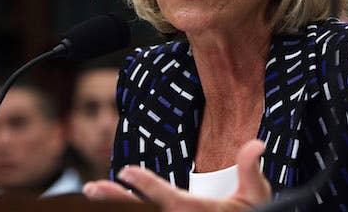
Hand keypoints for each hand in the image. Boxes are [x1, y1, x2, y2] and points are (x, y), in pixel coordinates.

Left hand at [83, 139, 270, 210]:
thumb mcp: (256, 195)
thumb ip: (249, 168)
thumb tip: (256, 143)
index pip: (166, 197)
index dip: (145, 184)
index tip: (125, 171)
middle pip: (143, 211)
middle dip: (115, 199)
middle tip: (91, 187)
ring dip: (114, 206)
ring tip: (90, 192)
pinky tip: (109, 205)